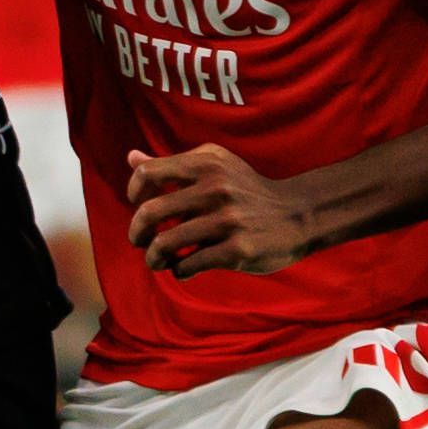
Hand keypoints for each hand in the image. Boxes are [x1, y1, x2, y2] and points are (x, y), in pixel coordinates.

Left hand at [123, 144, 319, 276]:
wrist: (297, 214)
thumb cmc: (246, 190)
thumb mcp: (215, 166)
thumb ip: (173, 164)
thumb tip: (131, 158)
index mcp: (206, 163)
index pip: (149, 173)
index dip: (134, 192)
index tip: (138, 204)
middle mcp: (215, 188)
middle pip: (149, 212)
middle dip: (136, 232)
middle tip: (139, 240)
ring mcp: (226, 220)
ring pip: (164, 244)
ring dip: (153, 258)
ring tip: (158, 260)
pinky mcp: (237, 250)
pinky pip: (188, 265)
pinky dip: (178, 270)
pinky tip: (183, 268)